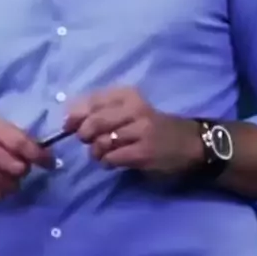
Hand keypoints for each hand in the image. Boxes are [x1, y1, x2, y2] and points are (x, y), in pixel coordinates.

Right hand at [0, 119, 52, 200]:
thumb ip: (18, 137)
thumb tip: (45, 152)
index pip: (22, 144)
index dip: (40, 156)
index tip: (51, 163)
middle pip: (19, 169)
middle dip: (22, 170)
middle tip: (17, 167)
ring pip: (9, 185)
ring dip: (11, 183)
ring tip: (3, 175)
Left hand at [64, 87, 202, 174]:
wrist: (188, 142)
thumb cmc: (151, 123)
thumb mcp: (129, 108)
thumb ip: (102, 109)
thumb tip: (70, 117)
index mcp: (127, 94)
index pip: (92, 100)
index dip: (75, 114)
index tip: (68, 125)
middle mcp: (134, 108)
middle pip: (95, 121)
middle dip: (84, 134)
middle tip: (86, 141)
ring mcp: (140, 130)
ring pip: (102, 141)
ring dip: (95, 151)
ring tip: (100, 153)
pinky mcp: (144, 151)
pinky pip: (113, 157)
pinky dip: (107, 161)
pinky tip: (111, 161)